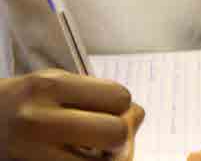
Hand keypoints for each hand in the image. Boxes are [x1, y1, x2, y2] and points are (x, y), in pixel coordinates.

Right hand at [0, 68, 141, 160]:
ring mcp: (33, 152)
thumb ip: (95, 95)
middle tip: (109, 139)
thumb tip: (138, 114)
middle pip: (113, 132)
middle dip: (119, 137)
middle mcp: (41, 118)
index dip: (123, 106)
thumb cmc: (23, 101)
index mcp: (51, 86)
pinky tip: (80, 160)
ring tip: (96, 153)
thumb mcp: (54, 85)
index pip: (116, 97)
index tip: (114, 111)